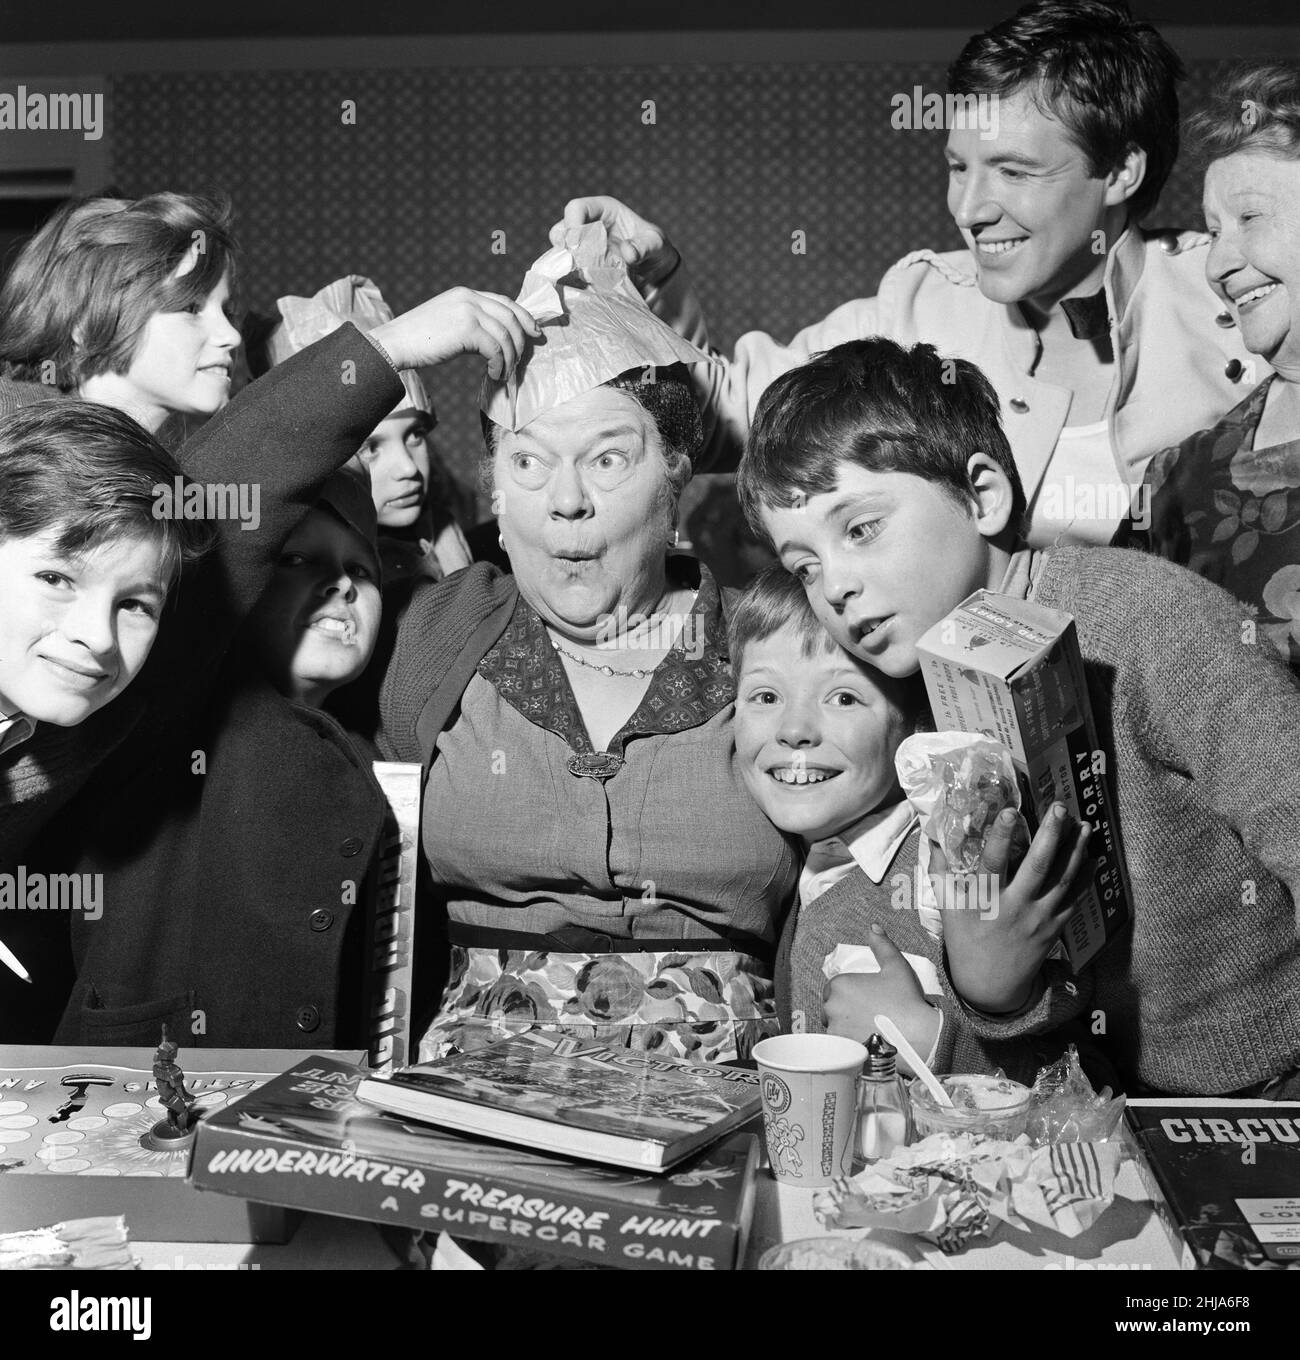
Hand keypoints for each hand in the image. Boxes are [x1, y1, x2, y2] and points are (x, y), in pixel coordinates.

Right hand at [369, 287, 540, 379]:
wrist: (394, 344)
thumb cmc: (418, 341)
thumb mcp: (447, 324)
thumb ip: (470, 324)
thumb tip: (494, 342)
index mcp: (465, 294)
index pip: (504, 302)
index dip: (523, 317)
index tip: (534, 333)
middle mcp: (469, 298)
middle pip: (510, 317)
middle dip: (520, 342)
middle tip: (519, 363)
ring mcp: (468, 311)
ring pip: (505, 335)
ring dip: (509, 359)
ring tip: (503, 374)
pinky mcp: (467, 329)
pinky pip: (496, 348)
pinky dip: (499, 364)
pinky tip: (493, 374)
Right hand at [549, 195, 679, 285]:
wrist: (657, 276)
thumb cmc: (656, 251)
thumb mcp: (656, 244)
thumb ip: (645, 246)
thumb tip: (628, 252)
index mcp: (603, 211)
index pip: (577, 208)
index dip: (572, 223)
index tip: (576, 245)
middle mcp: (587, 228)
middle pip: (560, 232)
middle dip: (564, 250)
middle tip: (576, 266)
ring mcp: (583, 250)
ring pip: (560, 255)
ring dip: (566, 268)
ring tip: (581, 280)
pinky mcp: (582, 271)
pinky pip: (567, 274)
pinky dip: (571, 282)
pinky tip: (581, 289)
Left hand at [822, 924, 940, 1075]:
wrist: (916, 1035)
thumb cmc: (906, 999)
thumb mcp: (896, 966)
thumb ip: (882, 945)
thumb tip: (873, 927)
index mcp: (840, 984)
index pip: (834, 988)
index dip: (849, 994)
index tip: (865, 1001)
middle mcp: (831, 1005)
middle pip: (831, 1008)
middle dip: (844, 1011)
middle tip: (867, 1016)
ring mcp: (834, 1029)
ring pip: (834, 1027)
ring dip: (845, 1028)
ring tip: (868, 1031)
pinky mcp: (841, 1048)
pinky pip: (839, 1044)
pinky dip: (848, 1043)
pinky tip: (866, 1044)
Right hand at [935, 803, 1091, 1014]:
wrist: (991, 985)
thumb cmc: (966, 941)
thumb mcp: (948, 908)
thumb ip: (941, 871)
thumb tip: (934, 836)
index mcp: (986, 900)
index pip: (994, 863)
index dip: (1002, 837)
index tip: (1010, 812)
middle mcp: (1016, 907)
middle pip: (1037, 866)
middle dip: (1051, 834)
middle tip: (1059, 807)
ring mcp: (1040, 917)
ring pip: (1063, 878)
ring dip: (1076, 850)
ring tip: (1084, 824)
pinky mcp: (1055, 926)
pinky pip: (1075, 897)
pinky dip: (1085, 876)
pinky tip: (1092, 856)